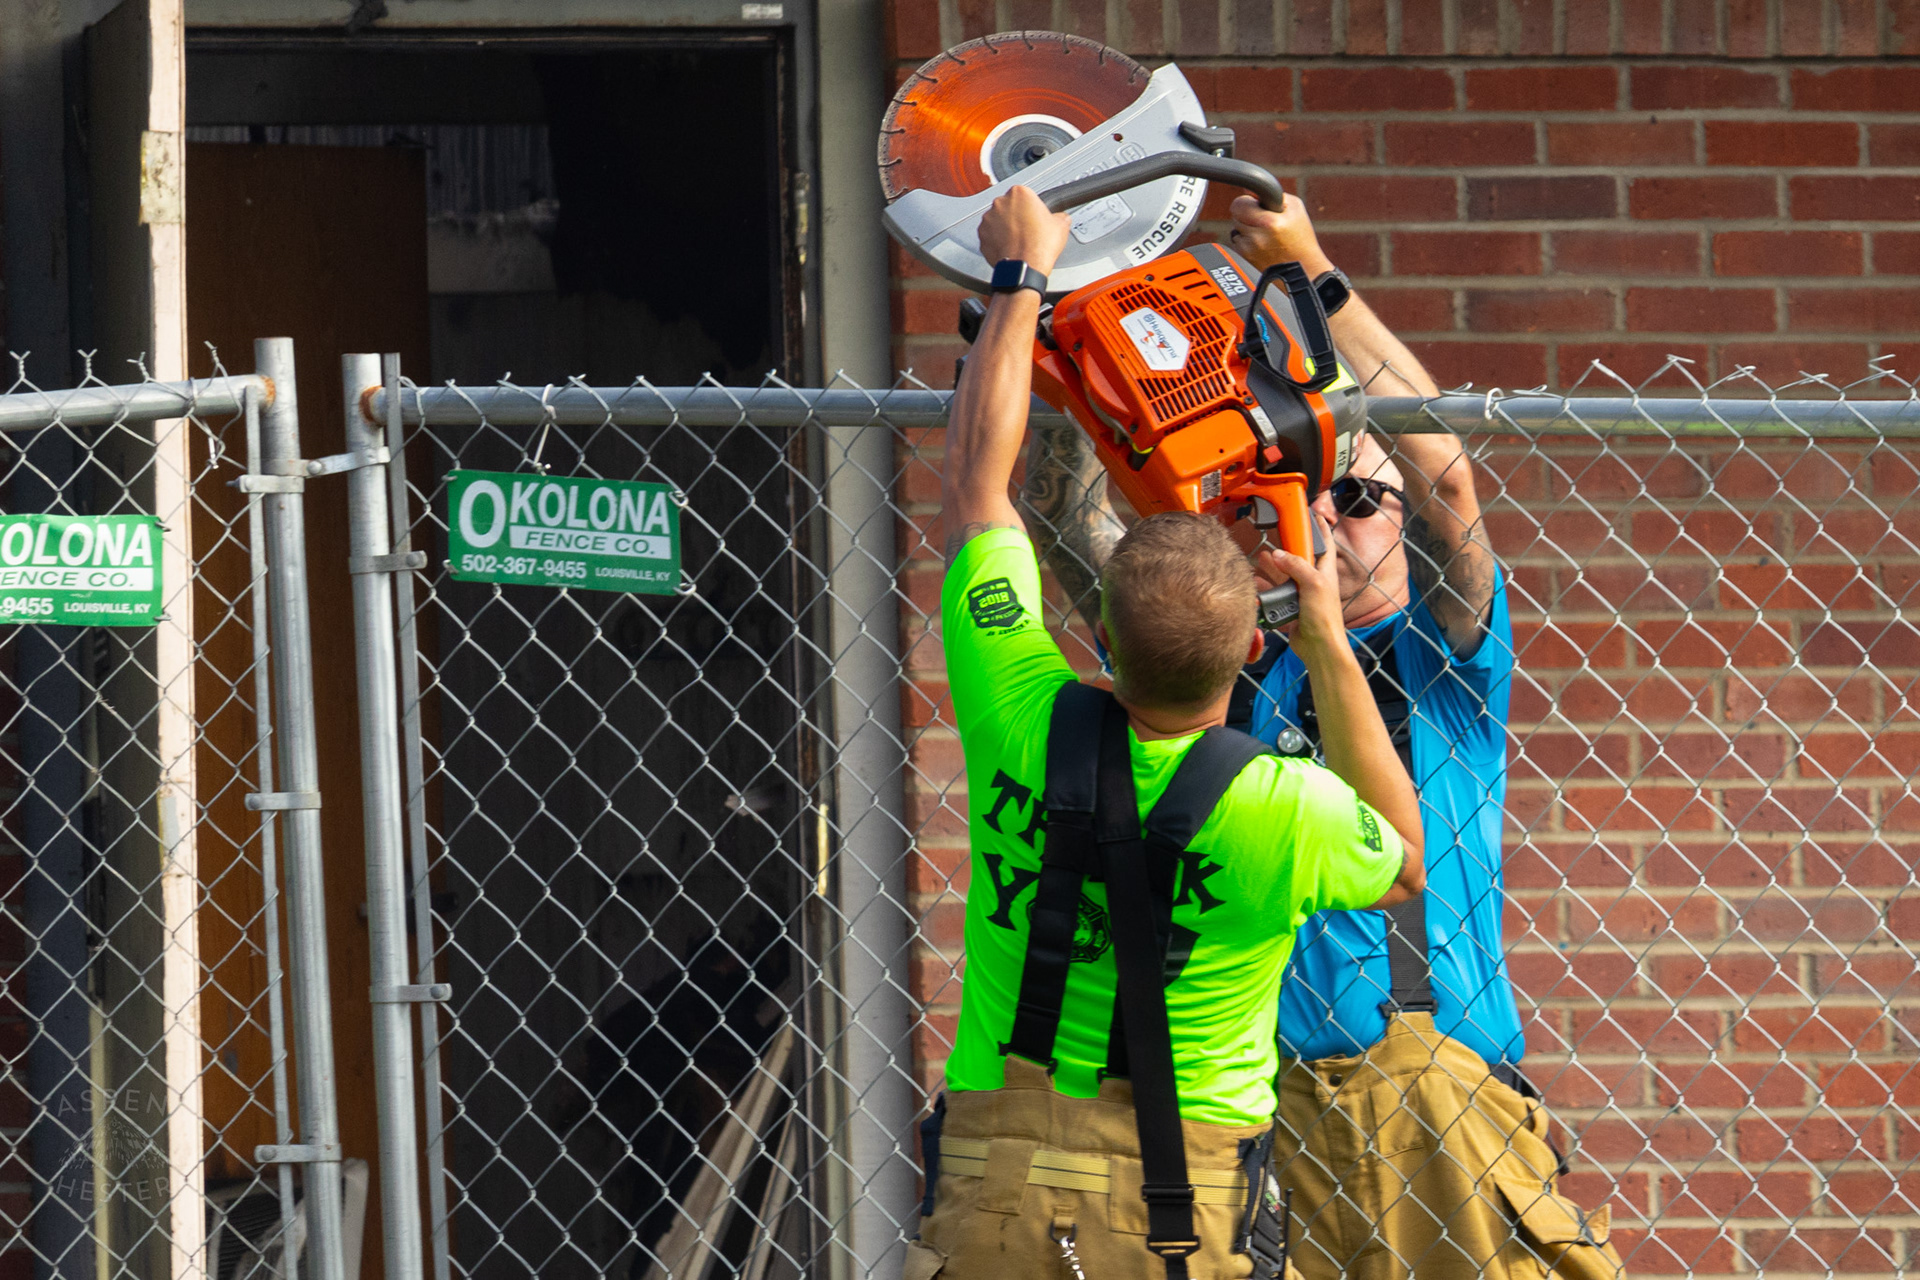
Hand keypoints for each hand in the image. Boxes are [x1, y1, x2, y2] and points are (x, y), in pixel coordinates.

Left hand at [978, 186, 1071, 276]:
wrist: (1024, 266)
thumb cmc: (1038, 246)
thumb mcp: (1061, 225)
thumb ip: (1059, 216)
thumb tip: (1061, 218)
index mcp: (1019, 193)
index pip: (1025, 195)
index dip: (1031, 208)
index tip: (1035, 217)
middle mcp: (1000, 203)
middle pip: (1009, 206)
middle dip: (1016, 217)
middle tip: (1028, 230)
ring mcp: (988, 219)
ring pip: (997, 220)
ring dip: (1005, 228)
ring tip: (1018, 241)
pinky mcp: (981, 235)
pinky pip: (989, 235)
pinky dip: (996, 241)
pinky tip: (1009, 247)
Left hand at [1228, 192, 1332, 275]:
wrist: (1304, 270)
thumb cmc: (1301, 237)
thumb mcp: (1294, 208)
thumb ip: (1271, 194)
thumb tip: (1248, 190)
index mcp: (1268, 223)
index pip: (1239, 204)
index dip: (1247, 202)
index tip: (1255, 204)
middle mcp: (1256, 238)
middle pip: (1235, 216)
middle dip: (1247, 214)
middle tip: (1263, 219)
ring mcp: (1248, 251)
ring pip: (1235, 230)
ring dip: (1246, 229)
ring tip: (1265, 235)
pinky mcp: (1245, 261)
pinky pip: (1238, 244)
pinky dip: (1246, 243)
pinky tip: (1263, 246)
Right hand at [1254, 532, 1345, 656]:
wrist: (1319, 647)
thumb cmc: (1325, 618)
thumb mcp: (1313, 584)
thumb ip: (1296, 566)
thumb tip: (1278, 554)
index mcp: (1325, 571)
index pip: (1325, 542)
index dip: (1320, 527)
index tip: (1312, 513)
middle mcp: (1314, 581)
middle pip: (1299, 557)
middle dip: (1286, 546)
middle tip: (1274, 535)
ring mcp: (1301, 594)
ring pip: (1284, 575)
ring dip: (1272, 567)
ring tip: (1259, 557)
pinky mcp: (1290, 608)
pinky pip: (1275, 594)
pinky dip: (1264, 588)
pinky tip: (1255, 582)